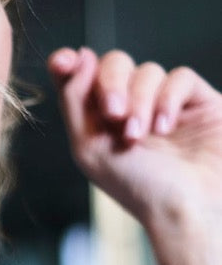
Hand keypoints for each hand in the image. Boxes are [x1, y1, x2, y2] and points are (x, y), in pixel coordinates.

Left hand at [48, 46, 221, 232]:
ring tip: (140, 135)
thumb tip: (74, 56)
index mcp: (101, 122)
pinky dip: (168, 99)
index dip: (72, 63)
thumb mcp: (89, 147)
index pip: (84, 77)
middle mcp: (133, 110)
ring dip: (140, 100)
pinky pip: (180, 78)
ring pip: (148, 71)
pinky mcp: (200, 104)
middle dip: (110, 84)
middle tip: (114, 113)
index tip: (64, 62)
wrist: (184, 207)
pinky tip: (165, 127)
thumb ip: (75, 101)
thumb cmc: (137, 187)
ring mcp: (166, 105)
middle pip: (115, 64)